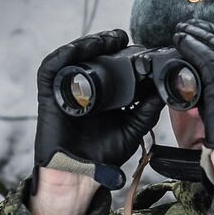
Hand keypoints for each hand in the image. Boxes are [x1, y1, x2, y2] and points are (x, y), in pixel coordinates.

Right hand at [33, 29, 163, 194]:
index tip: (143, 51)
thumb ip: (146, 112)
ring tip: (110, 39)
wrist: (77, 176)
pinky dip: (68, 53)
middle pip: (94, 58)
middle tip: (125, 39)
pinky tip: (84, 48)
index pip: (113, 69)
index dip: (126, 57)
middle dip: (109, 45)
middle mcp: (83, 90)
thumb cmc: (100, 157)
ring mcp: (66, 91)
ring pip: (75, 57)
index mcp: (102, 97)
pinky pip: (54, 66)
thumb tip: (164, 93)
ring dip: (92, 43)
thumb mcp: (130, 130)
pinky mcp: (50, 93)